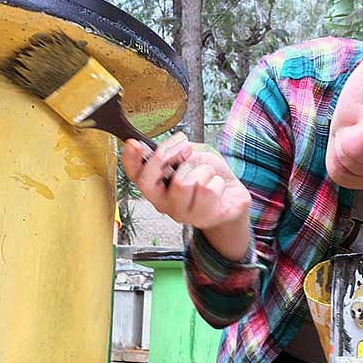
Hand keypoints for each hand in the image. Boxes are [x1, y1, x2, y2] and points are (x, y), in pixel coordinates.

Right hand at [121, 133, 251, 258]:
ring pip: (183, 183)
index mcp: (156, 187)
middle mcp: (164, 204)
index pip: (135, 175)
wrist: (232, 194)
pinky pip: (208, 190)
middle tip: (185, 147)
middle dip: (166, 156)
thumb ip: (172, 153)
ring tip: (207, 173)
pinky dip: (216, 180)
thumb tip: (155, 148)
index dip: (130, 160)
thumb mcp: (188, 155)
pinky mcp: (204, 218)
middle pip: (149, 181)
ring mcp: (183, 214)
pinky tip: (217, 186)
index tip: (134, 143)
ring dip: (200, 170)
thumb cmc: (206, 174)